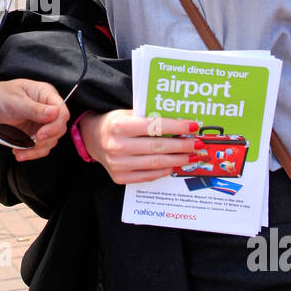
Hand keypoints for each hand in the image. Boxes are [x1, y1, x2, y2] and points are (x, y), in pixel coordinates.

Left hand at [0, 74, 67, 161]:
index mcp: (46, 94)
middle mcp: (47, 109)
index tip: (40, 135)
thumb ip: (35, 109)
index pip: (62, 112)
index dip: (54, 125)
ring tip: (21, 151)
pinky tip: (20, 153)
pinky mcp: (33, 134)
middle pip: (59, 128)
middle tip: (32, 143)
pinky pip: (40, 147)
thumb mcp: (15, 101)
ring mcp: (41, 122)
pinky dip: (31, 153)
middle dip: (47, 139)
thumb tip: (55, 113)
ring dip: (38, 149)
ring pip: (51, 141)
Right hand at [80, 111, 202, 184]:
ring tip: (191, 155)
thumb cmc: (115, 123)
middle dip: (182, 145)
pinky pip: (148, 176)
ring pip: (156, 163)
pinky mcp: (119, 177)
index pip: (154, 126)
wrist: (92, 138)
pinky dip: (164, 170)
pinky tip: (175, 165)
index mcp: (119, 126)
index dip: (176, 126)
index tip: (193, 126)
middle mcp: (117, 146)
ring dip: (178, 159)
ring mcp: (118, 164)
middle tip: (198, 143)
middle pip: (158, 147)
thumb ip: (149, 117)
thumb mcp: (128, 113)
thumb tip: (180, 123)